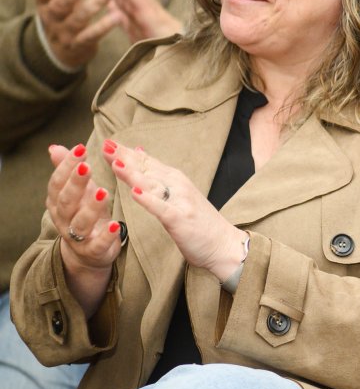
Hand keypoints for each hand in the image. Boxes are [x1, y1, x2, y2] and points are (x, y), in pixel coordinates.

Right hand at [25, 0, 120, 68]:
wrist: (61, 49)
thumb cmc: (59, 10)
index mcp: (44, 0)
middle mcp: (52, 16)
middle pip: (58, 5)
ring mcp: (65, 32)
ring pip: (79, 19)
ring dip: (95, 4)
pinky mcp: (80, 45)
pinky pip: (92, 36)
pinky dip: (104, 26)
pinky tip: (118, 15)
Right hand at [45, 144, 122, 314]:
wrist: (88, 251)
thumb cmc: (85, 213)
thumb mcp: (78, 191)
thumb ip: (68, 171)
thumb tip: (54, 147)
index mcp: (58, 202)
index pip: (58, 182)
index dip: (66, 166)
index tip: (80, 148)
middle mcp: (64, 219)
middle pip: (66, 200)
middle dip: (76, 183)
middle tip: (86, 166)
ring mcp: (77, 236)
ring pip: (80, 222)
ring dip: (91, 207)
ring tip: (103, 192)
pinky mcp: (93, 250)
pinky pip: (98, 243)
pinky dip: (106, 235)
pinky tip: (116, 224)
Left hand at [101, 140, 245, 280]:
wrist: (225, 245)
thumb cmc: (201, 223)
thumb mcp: (179, 194)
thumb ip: (158, 175)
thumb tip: (138, 152)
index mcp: (176, 180)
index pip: (148, 162)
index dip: (127, 152)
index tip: (108, 143)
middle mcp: (179, 187)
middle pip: (147, 169)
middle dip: (125, 158)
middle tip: (106, 145)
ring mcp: (180, 202)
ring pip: (152, 185)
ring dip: (133, 173)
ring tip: (115, 163)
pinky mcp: (180, 220)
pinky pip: (161, 209)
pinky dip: (148, 200)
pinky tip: (135, 192)